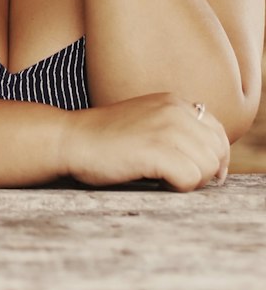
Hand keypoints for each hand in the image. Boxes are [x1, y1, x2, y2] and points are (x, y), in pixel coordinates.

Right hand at [60, 93, 228, 190]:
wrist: (71, 139)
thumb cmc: (105, 139)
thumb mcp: (147, 121)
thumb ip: (176, 129)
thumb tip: (211, 160)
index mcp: (174, 102)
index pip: (218, 133)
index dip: (215, 158)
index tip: (200, 174)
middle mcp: (175, 111)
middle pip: (217, 152)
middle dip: (204, 172)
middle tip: (179, 180)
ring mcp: (167, 129)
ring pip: (208, 166)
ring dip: (191, 181)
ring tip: (165, 179)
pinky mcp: (157, 150)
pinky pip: (191, 179)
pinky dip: (179, 188)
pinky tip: (158, 181)